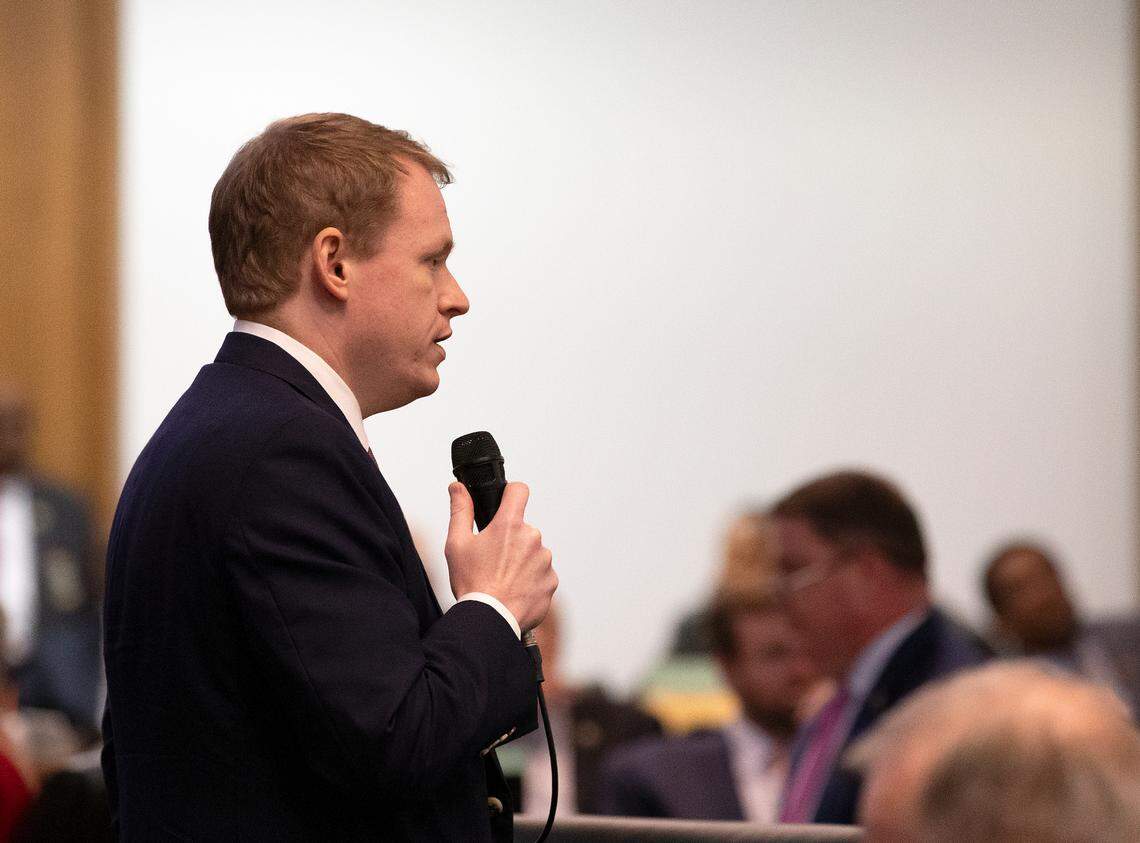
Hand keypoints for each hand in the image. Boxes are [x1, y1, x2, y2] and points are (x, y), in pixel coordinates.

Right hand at [445, 482, 556, 632]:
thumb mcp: (457, 544)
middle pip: (523, 529)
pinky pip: (541, 574)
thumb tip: (457, 488)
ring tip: (502, 579)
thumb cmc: (472, 584)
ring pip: (533, 552)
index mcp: (509, 525)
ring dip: (521, 561)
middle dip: (511, 540)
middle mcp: (532, 539)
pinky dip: (530, 580)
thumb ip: (460, 510)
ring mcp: (544, 560)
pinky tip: (514, 590)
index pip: (519, 491)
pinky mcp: (551, 581)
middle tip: (493, 560)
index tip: (505, 503)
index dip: (511, 494)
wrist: (490, 620)